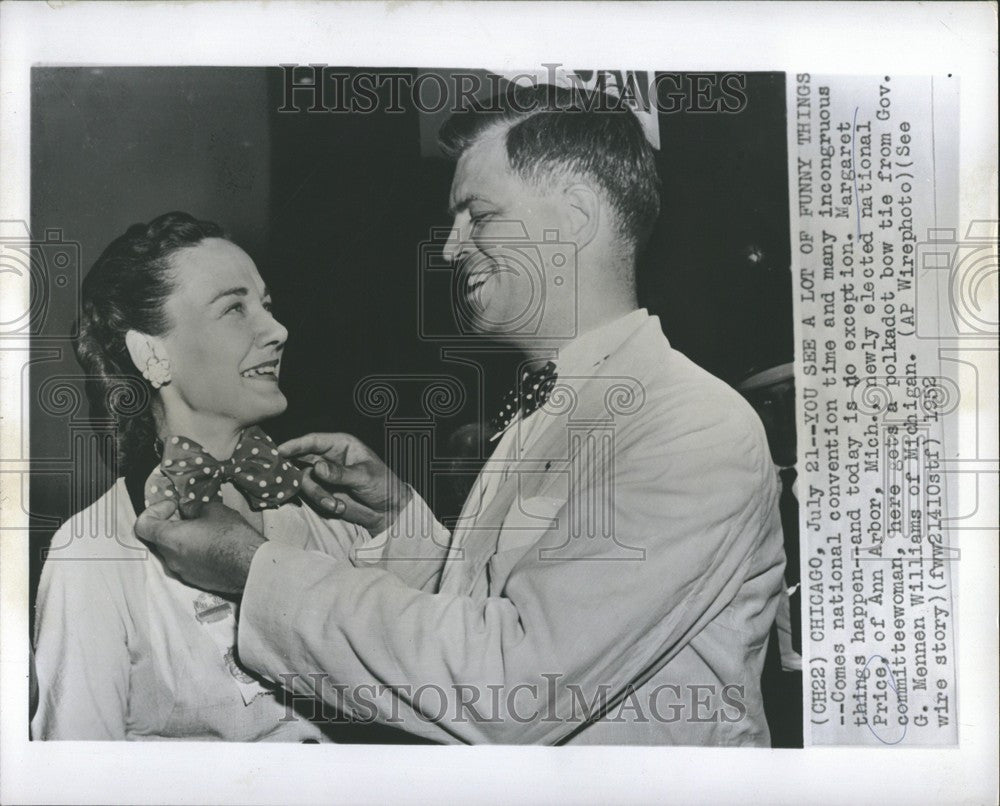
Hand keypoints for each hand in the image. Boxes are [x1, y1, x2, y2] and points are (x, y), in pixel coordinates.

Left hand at [134, 500, 265, 594]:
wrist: (250, 567)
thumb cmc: (231, 535)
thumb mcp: (213, 510)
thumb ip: (193, 507)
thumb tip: (184, 507)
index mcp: (169, 539)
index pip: (142, 525)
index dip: (154, 511)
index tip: (175, 505)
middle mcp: (170, 559)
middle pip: (158, 538)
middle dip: (170, 523)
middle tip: (190, 514)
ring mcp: (182, 572)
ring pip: (172, 551)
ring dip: (181, 538)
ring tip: (204, 529)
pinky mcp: (195, 580)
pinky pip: (185, 562)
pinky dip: (191, 551)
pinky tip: (212, 545)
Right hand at [278, 432, 411, 534]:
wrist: (389, 510)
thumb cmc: (383, 485)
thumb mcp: (364, 476)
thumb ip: (340, 473)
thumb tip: (317, 468)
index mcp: (341, 445)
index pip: (314, 441)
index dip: (295, 444)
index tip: (280, 450)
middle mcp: (329, 458)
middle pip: (301, 459)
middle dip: (295, 470)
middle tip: (287, 479)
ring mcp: (324, 476)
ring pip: (305, 481)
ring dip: (317, 494)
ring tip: (334, 505)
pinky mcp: (323, 492)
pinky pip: (312, 496)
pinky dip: (323, 502)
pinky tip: (338, 508)